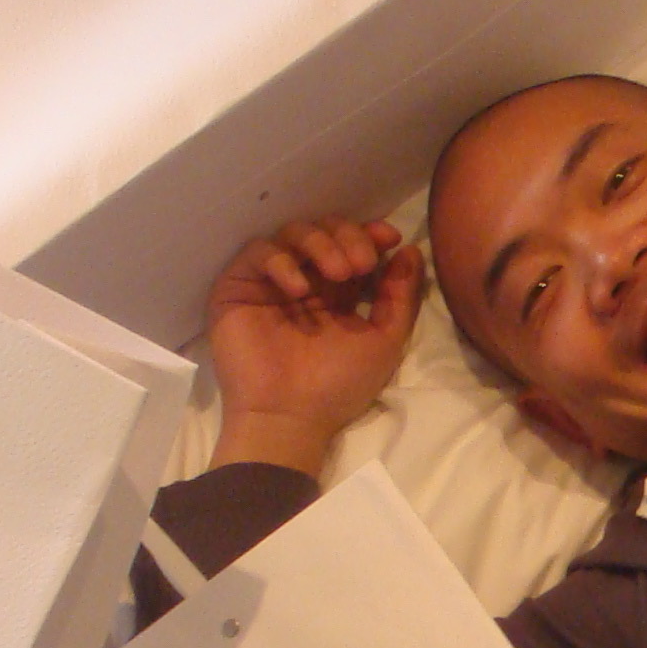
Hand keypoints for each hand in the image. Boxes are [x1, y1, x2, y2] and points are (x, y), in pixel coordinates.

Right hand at [204, 219, 424, 473]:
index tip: (389, 237)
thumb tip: (408, 251)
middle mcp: (305, 281)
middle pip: (324, 230)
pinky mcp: (238, 286)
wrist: (289, 417)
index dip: (370, 233)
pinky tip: (299, 289)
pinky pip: (258, 252)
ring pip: (292, 233)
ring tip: (339, 272)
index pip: (351, 245)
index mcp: (337, 293)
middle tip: (361, 263)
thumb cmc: (337, 386)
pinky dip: (282, 262)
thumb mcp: (384, 341)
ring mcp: (270, 282)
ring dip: (321, 243)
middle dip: (349, 236)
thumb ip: (400, 296)